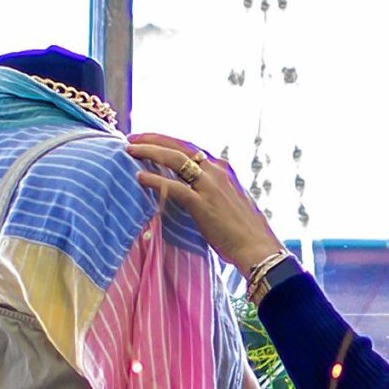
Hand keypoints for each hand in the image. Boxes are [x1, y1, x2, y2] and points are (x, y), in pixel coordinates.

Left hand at [129, 133, 287, 276]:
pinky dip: (155, 180)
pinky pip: (174, 187)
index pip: (189, 147)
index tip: (148, 140)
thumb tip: (193, 189)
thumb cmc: (246, 231)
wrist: (259, 249)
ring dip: (149, 152)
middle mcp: (217, 171)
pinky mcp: (203, 204)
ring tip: (130, 151)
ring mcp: (210, 187)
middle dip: (152, 140)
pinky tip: (140, 178)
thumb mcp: (231, 200)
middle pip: (179, 147)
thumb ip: (212, 189)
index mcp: (223, 169)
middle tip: (131, 139)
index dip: (166, 141)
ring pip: (175, 160)